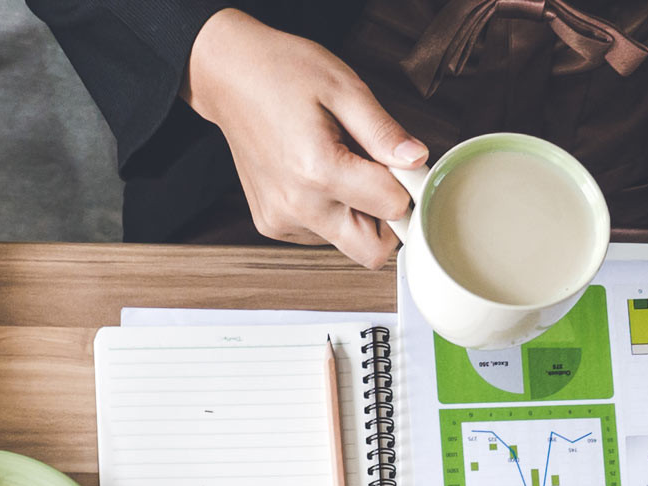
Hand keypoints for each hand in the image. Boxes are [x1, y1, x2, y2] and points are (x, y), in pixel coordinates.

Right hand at [183, 8, 425, 265]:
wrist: (229, 78)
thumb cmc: (284, 73)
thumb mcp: (344, 88)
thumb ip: (383, 132)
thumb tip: (417, 160)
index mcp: (318, 170)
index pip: (393, 207)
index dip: (408, 185)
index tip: (404, 164)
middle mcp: (297, 206)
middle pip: (371, 251)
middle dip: (387, 220)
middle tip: (381, 176)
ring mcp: (281, 220)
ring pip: (347, 243)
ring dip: (358, 213)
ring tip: (340, 164)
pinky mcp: (272, 224)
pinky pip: (321, 234)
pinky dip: (331, 212)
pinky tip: (317, 175)